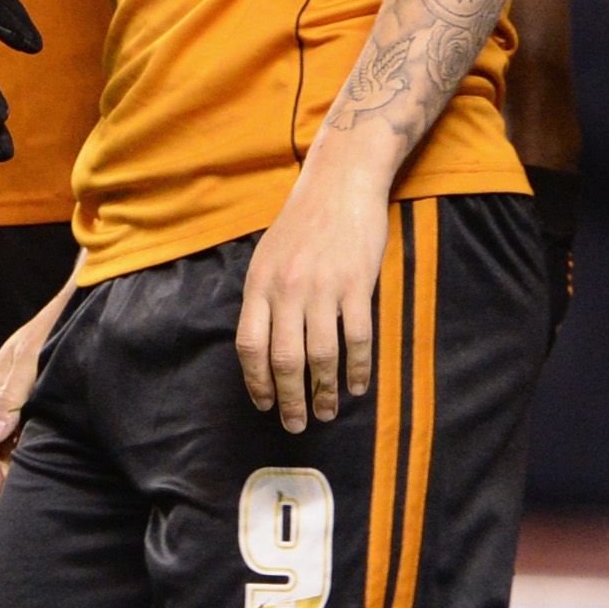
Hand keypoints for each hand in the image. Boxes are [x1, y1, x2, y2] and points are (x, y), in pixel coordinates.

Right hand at [0, 286, 67, 494]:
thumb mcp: (33, 356)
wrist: (82, 299)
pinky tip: (41, 462)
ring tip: (27, 488)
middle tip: (12, 500)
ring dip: (11, 463)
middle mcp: (1, 390)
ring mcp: (17, 393)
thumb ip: (14, 393)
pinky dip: (25, 450)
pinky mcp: (35, 396)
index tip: (1, 491)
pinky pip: (22, 430)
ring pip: (3, 438)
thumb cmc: (57, 324)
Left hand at [237, 160, 389, 432]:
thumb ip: (263, 298)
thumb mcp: (267, 255)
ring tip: (328, 413)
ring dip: (324, 393)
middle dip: (289, 400)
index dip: (256, 382)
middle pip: (284, 360)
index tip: (264, 404)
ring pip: (321, 357)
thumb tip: (261, 349)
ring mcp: (323, 288)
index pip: (250, 345)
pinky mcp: (357, 286)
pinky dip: (358, 369)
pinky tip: (358, 386)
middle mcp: (287, 289)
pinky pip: (357, 340)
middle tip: (295, 425)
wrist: (341, 183)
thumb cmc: (303, 222)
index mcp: (259, 283)